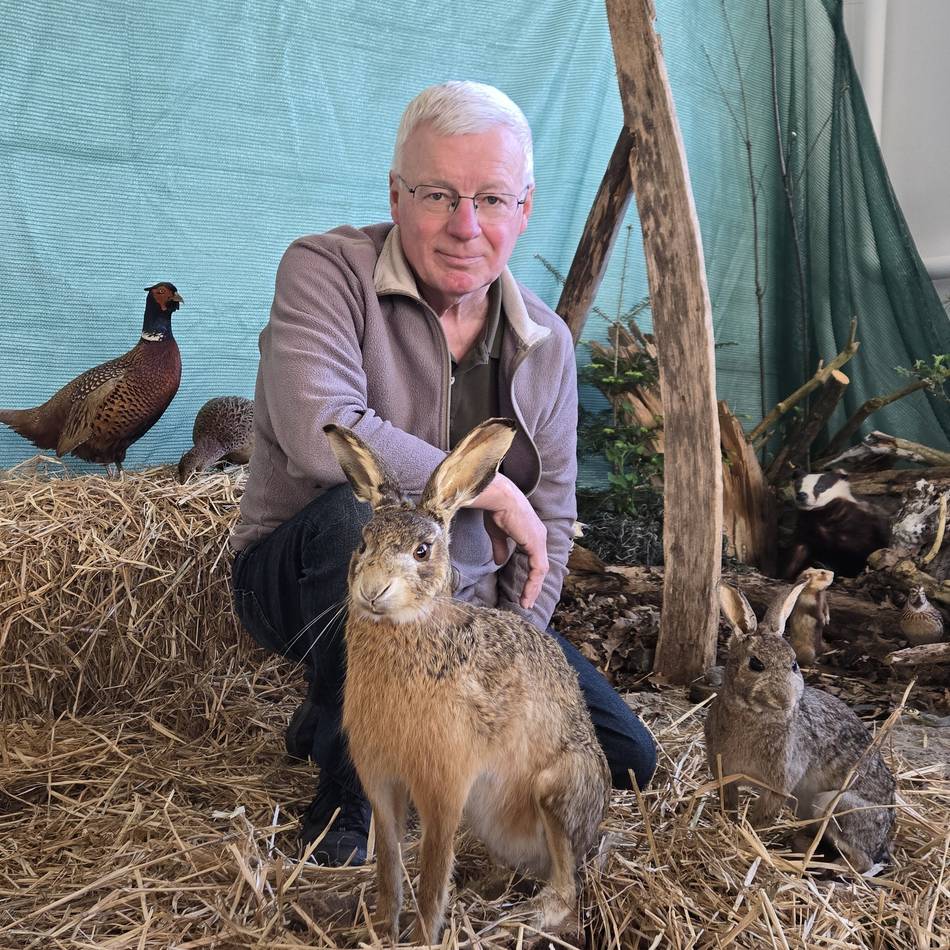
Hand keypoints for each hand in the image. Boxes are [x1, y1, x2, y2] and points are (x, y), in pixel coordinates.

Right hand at [470, 474, 547, 609]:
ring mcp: (539, 540)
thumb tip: (500, 562)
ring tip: (525, 603)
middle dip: (533, 585)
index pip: (535, 558)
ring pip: (540, 570)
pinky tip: (526, 595)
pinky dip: (532, 584)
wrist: (498, 497)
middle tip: (526, 601)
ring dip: (533, 588)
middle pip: (540, 566)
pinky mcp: (536, 544)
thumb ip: (501, 547)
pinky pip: (537, 569)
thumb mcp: (498, 533)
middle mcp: (539, 536)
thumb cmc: (495, 509)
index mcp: (532, 532)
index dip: (530, 575)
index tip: (523, 589)